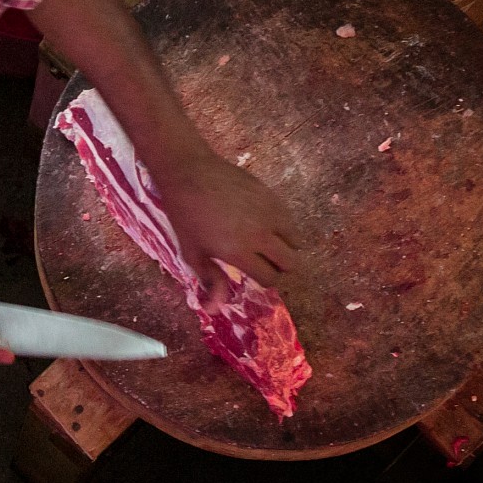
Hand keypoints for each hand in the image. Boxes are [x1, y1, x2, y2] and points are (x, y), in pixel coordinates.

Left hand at [149, 150, 302, 296]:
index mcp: (240, 253)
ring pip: (296, 241)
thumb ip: (210, 280)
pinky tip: (264, 223)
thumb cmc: (186, 217)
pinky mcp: (274, 196)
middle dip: (281, 267)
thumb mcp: (192, 253)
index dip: (265, 280)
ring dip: (285, 247)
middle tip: (266, 262)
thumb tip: (216, 310)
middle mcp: (262, 235)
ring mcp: (271, 213)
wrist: (190, 173)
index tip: (255, 274)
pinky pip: (290, 219)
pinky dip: (283, 227)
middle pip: (292, 263)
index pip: (270, 278)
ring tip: (267, 243)